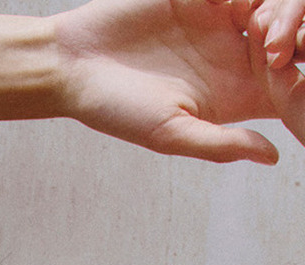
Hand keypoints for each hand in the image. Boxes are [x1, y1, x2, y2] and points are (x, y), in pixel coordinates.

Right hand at [54, 0, 304, 161]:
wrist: (74, 63)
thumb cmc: (115, 108)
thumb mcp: (169, 134)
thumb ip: (221, 145)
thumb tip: (273, 156)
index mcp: (233, 98)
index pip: (291, 92)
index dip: (301, 88)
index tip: (284, 81)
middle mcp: (235, 60)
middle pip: (298, 46)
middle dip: (301, 42)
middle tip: (274, 48)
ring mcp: (224, 23)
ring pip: (282, 10)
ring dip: (285, 14)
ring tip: (258, 25)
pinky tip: (236, 6)